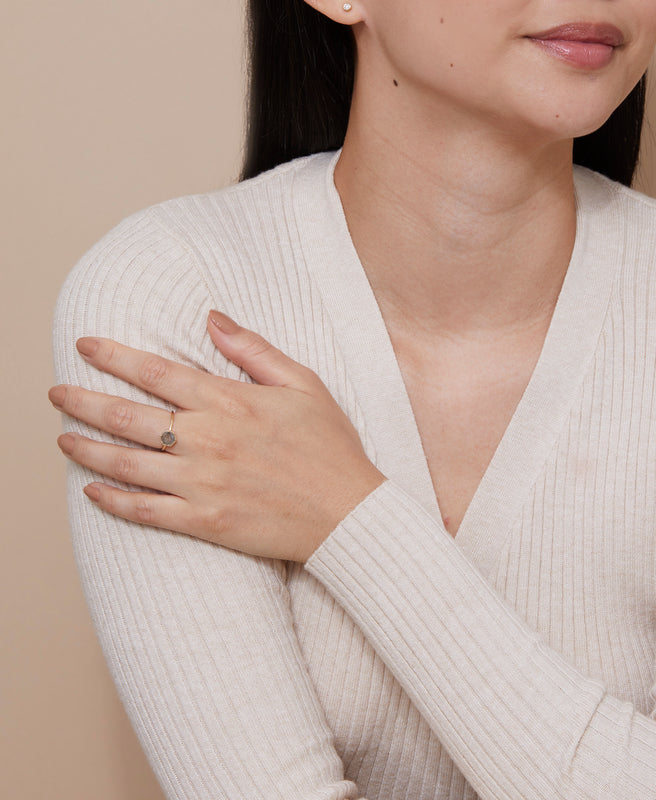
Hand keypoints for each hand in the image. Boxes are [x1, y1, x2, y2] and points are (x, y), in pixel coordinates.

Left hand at [49, 311, 385, 562]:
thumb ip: (253, 350)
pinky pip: (146, 511)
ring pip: (126, 463)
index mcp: (230, 403)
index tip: (85, 345)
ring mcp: (203, 484)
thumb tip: (212, 318)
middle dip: (83, 401)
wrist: (349, 514)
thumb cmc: (330, 447)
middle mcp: (208, 441)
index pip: (157, 372)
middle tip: (55, 393)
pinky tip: (92, 492)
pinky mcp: (205, 521)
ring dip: (87, 449)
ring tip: (62, 440)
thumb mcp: (304, 384)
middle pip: (128, 415)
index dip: (114, 356)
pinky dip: (113, 501)